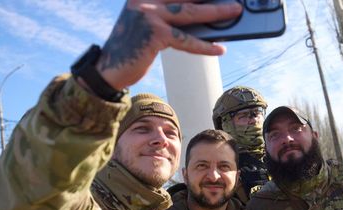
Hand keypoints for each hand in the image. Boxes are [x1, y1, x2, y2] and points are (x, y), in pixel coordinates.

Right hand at [96, 0, 242, 88]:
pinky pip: (186, 40)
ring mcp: (149, 16)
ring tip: (234, 11)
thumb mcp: (148, 23)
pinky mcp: (155, 35)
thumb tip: (203, 15)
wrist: (109, 69)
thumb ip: (168, 14)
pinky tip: (219, 48)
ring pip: (190, 12)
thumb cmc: (132, 47)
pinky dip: (204, 45)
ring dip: (216, 12)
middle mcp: (145, 0)